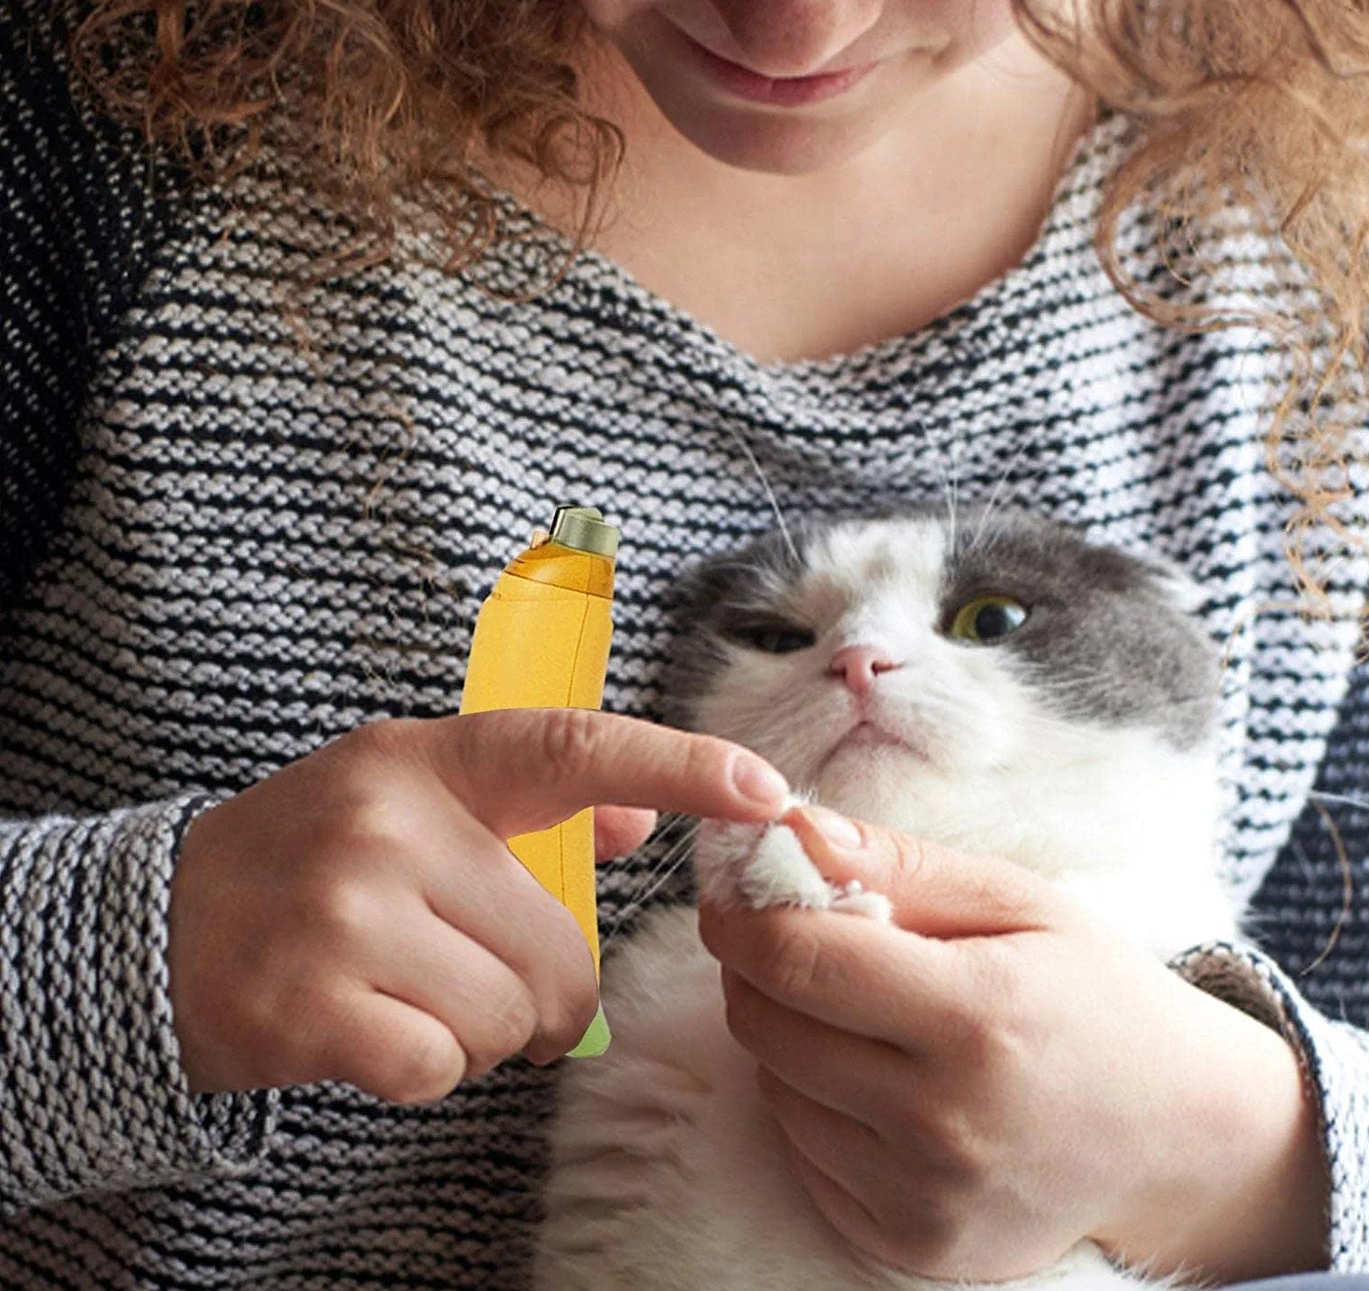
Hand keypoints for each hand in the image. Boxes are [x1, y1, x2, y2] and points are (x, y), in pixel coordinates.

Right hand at [169, 710, 787, 1100]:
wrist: (153, 928)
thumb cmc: (312, 858)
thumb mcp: (412, 799)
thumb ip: (536, 804)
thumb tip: (638, 818)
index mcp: (428, 760)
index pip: (574, 747)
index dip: (680, 769)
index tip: (768, 792)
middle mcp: (391, 822)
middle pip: (562, 948)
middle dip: (550, 991)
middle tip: (489, 980)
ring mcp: (346, 912)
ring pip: (510, 1014)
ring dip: (484, 1030)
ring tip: (418, 995)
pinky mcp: (311, 1005)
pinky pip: (441, 1066)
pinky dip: (427, 1067)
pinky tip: (376, 1032)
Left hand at [698, 806, 1329, 1285]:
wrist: (1177, 1137)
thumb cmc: (1096, 996)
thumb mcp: (1018, 900)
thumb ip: (900, 863)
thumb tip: (797, 831)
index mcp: (975, 1017)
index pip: (798, 959)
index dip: (743, 915)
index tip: (733, 891)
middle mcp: (942, 1121)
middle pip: (768, 1025)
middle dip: (755, 969)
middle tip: (792, 938)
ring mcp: (923, 1196)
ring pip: (776, 1088)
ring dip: (785, 1035)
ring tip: (854, 1009)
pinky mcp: (909, 1244)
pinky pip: (803, 1154)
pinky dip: (812, 1103)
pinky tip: (872, 1076)